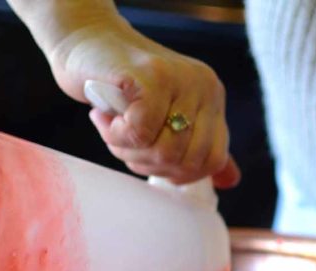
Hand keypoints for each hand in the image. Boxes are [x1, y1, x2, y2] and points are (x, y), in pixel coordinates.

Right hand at [47, 16, 240, 187]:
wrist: (84, 43)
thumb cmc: (120, 88)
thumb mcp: (166, 118)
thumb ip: (195, 146)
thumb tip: (231, 181)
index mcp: (212, 99)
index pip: (213, 160)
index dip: (178, 174)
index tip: (149, 159)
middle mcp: (204, 87)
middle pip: (187, 162)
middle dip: (148, 165)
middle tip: (123, 142)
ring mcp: (181, 80)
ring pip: (164, 152)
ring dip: (128, 152)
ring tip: (112, 129)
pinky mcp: (152, 77)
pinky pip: (140, 134)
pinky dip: (115, 136)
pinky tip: (102, 117)